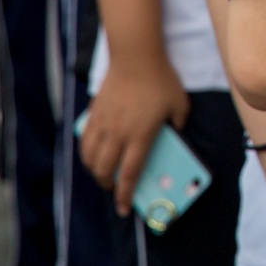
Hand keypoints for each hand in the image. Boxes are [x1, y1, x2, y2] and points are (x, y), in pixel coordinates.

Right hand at [80, 59, 190, 216]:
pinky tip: (92, 154)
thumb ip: (179, 124)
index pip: (129, 174)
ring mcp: (103, 123)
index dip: (125, 195)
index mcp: (140, 136)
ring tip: (103, 174)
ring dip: (95, 171)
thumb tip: (177, 134)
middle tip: (115, 189)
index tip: (124, 209)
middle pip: (105, 170)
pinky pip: (85, 140)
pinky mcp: (94, 113)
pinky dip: (86, 153)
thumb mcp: (180, 104)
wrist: (136, 57)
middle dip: (108, 185)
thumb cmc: (161, 80)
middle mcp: (118, 134)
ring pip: (90, 158)